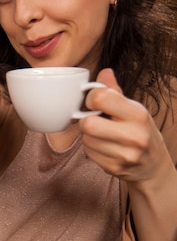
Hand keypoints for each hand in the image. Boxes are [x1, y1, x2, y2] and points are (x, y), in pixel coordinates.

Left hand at [79, 68, 170, 184]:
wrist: (153, 166)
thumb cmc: (140, 132)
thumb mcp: (133, 109)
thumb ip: (115, 91)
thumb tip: (104, 72)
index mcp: (138, 114)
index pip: (101, 98)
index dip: (92, 98)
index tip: (95, 103)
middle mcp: (133, 135)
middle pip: (88, 124)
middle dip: (87, 121)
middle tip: (95, 121)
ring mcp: (124, 154)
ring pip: (86, 139)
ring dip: (89, 136)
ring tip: (103, 135)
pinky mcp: (114, 168)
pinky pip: (88, 153)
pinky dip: (92, 149)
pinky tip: (104, 147)